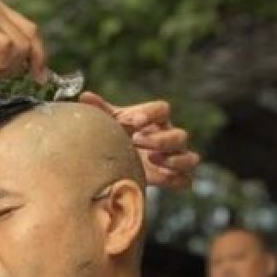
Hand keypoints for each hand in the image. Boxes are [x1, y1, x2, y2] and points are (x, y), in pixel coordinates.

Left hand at [79, 91, 199, 189]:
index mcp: (156, 120)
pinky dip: (177, 180)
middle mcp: (170, 137)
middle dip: (159, 139)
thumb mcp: (111, 123)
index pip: (162, 110)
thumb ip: (101, 110)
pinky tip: (159, 179)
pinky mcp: (176, 177)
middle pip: (180, 135)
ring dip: (173, 160)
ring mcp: (176, 158)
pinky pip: (187, 179)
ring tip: (151, 160)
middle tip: (136, 141)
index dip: (151, 114)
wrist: (123, 163)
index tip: (133, 121)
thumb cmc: (120, 136)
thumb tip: (85, 96)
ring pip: (190, 157)